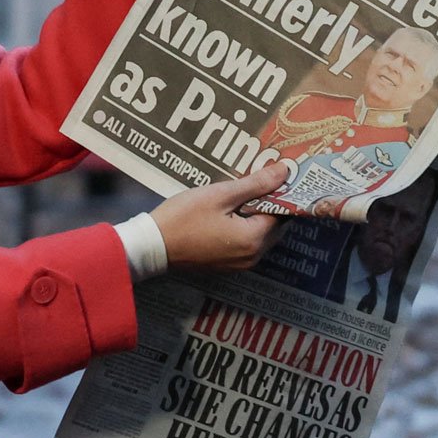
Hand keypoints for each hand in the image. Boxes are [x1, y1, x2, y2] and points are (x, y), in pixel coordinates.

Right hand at [150, 162, 289, 271]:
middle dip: (271, 204)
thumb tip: (285, 171)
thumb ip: (255, 184)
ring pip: (261, 236)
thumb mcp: (219, 195)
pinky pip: (246, 244)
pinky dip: (245, 228)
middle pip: (274, 226)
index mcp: (254, 239)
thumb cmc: (184, 217)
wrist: (152, 246)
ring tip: (244, 194)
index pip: (282, 213)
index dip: (281, 192)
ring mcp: (239, 264)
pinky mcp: (226, 266)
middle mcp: (253, 256)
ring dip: (257, 216)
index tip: (276, 175)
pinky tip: (231, 213)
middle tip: (260, 181)